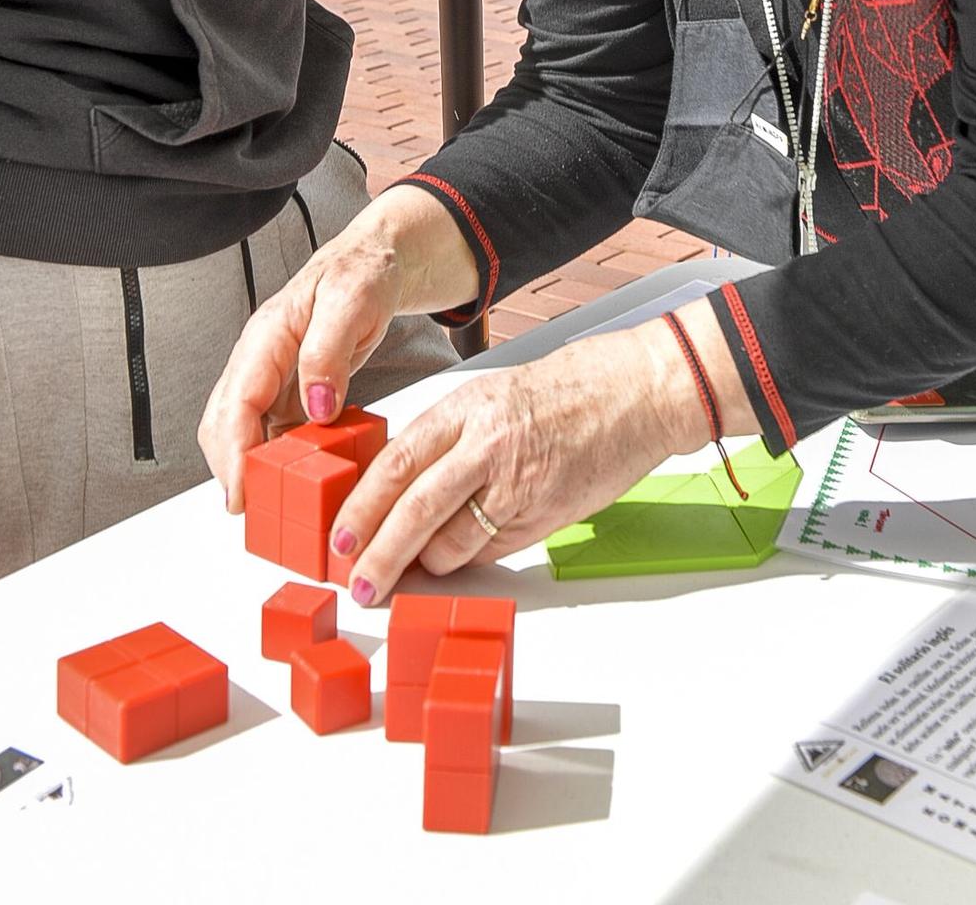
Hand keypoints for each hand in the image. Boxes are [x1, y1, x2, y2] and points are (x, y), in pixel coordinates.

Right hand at [198, 186, 478, 511]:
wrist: (373, 262)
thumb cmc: (361, 274)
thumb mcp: (352, 302)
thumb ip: (328, 351)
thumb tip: (315, 405)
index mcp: (267, 336)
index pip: (235, 401)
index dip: (233, 452)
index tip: (240, 492)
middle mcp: (260, 359)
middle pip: (225, 424)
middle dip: (233, 469)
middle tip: (258, 510)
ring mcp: (270, 376)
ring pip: (243, 432)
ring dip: (252, 468)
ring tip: (277, 504)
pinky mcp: (287, 390)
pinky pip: (271, 431)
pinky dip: (277, 458)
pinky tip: (298, 478)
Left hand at [329, 323, 695, 604]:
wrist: (635, 393)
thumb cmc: (566, 392)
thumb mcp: (491, 398)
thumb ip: (447, 440)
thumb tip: (399, 491)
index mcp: (467, 409)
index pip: (397, 464)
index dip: (362, 507)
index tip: (340, 537)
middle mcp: (488, 445)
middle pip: (415, 510)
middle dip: (379, 555)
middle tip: (358, 584)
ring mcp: (519, 483)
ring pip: (452, 542)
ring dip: (427, 563)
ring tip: (413, 569)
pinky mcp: (544, 516)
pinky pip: (491, 551)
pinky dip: (469, 559)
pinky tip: (461, 556)